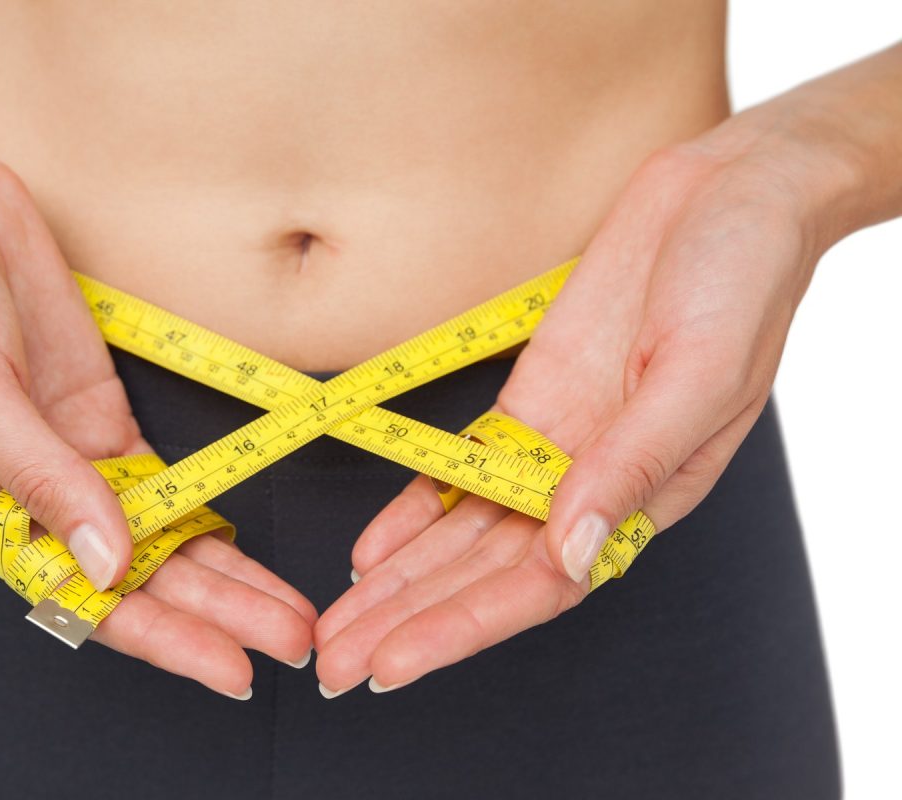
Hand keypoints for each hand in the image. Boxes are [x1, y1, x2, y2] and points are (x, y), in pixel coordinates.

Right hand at [0, 136, 313, 696]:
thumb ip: (42, 478)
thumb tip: (107, 563)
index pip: (84, 597)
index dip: (163, 638)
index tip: (230, 667)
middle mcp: (35, 498)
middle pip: (139, 577)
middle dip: (218, 615)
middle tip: (294, 644)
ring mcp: (76, 457)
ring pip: (160, 536)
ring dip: (224, 576)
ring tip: (289, 612)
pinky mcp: (102, 414)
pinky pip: (164, 482)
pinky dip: (205, 514)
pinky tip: (245, 549)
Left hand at [313, 130, 830, 695]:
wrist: (727, 196)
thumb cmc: (740, 283)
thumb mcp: (699, 375)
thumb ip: (632, 465)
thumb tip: (573, 552)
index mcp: (641, 497)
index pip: (537, 587)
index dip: (461, 629)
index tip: (393, 664)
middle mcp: (587, 485)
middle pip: (484, 574)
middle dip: (408, 621)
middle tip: (337, 667)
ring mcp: (552, 446)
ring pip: (462, 534)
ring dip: (400, 583)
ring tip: (337, 625)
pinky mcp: (528, 402)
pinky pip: (460, 469)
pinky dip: (413, 511)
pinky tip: (371, 552)